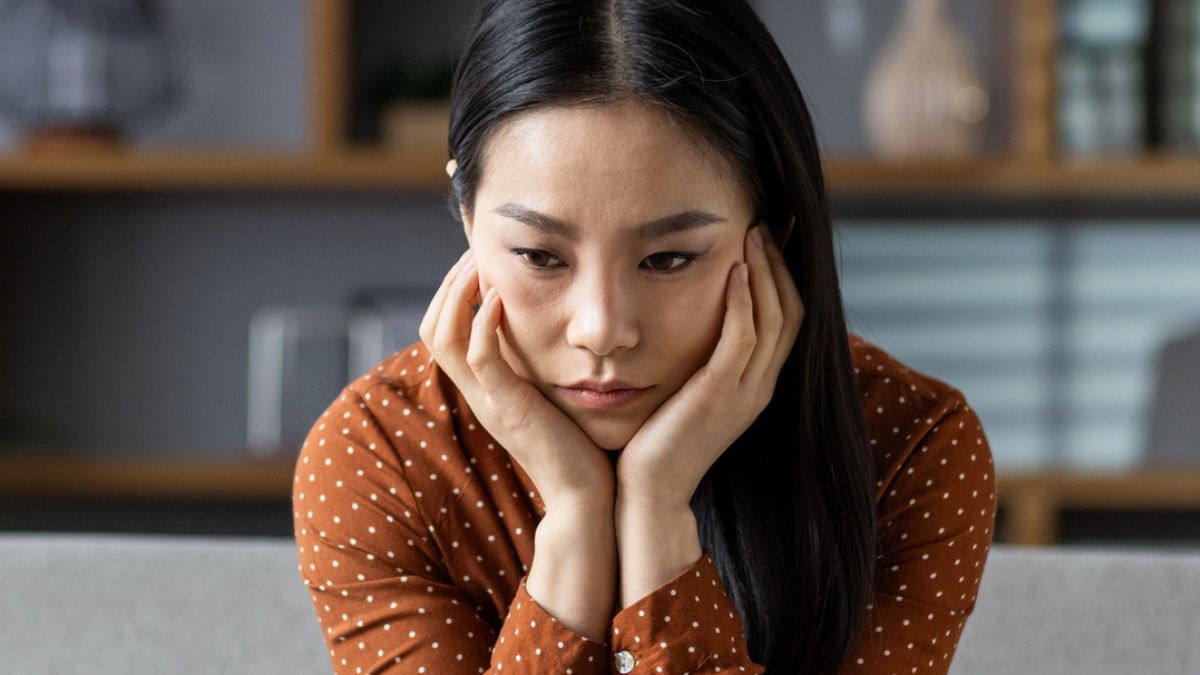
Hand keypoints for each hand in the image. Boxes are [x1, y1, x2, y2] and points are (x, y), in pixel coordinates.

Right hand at [419, 248, 615, 510]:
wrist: (586, 497)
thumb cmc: (581, 446)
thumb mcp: (552, 396)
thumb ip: (544, 366)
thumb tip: (557, 331)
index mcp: (486, 389)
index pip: (444, 331)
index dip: (453, 293)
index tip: (480, 261)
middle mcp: (477, 393)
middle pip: (432, 328)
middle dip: (450, 283)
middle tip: (475, 251)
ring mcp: (487, 401)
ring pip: (442, 337)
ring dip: (458, 293)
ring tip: (481, 264)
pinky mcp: (508, 408)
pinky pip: (479, 359)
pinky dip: (481, 323)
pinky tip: (500, 298)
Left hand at [615, 221, 803, 507]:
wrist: (650, 495)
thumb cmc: (657, 444)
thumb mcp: (688, 394)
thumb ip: (700, 361)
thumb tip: (689, 322)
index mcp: (756, 386)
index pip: (786, 319)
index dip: (782, 275)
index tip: (767, 237)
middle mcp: (761, 387)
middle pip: (791, 311)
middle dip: (780, 262)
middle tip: (765, 221)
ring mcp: (745, 392)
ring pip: (773, 318)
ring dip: (764, 271)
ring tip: (751, 232)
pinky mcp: (720, 395)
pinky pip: (743, 338)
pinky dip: (743, 301)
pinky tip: (734, 270)